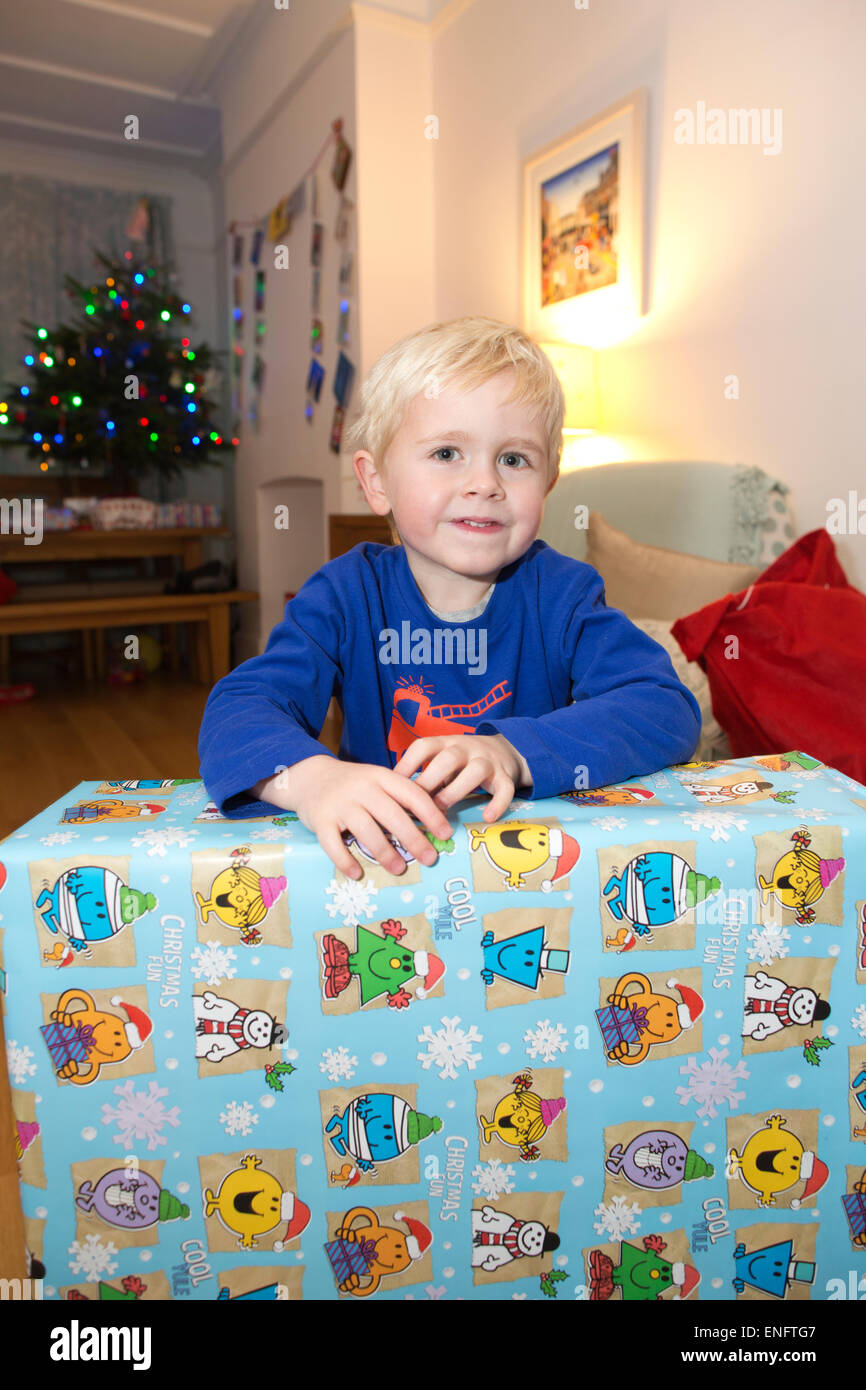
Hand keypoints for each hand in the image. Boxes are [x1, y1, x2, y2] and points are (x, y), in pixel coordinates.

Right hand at [255, 755, 451, 879]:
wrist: (310, 777)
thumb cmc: (354, 785)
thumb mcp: (378, 780)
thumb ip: (401, 796)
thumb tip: (435, 822)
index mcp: (381, 777)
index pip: (411, 793)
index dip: (431, 814)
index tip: (445, 833)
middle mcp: (362, 788)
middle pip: (392, 815)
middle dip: (414, 839)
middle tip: (429, 858)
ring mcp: (340, 804)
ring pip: (367, 831)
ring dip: (385, 853)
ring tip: (399, 869)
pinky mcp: (320, 820)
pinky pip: (333, 844)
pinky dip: (345, 861)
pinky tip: (357, 873)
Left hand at [392, 733, 529, 822]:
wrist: (505, 750)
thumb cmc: (462, 762)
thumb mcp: (442, 759)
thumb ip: (425, 775)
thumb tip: (396, 802)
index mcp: (445, 743)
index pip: (424, 746)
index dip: (407, 763)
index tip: (393, 784)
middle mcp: (466, 748)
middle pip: (449, 758)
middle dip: (431, 779)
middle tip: (416, 802)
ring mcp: (488, 761)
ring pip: (476, 770)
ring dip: (457, 789)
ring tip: (443, 808)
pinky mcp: (506, 776)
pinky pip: (505, 788)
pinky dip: (498, 803)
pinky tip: (487, 817)